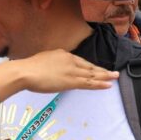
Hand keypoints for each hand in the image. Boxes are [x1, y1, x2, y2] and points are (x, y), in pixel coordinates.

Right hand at [0, 49, 117, 98]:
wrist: (25, 72)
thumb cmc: (28, 68)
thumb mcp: (42, 61)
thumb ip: (51, 64)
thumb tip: (54, 70)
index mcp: (63, 54)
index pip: (80, 61)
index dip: (90, 67)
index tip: (96, 69)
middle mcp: (70, 60)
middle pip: (89, 66)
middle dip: (102, 70)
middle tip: (113, 73)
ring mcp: (72, 70)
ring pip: (92, 74)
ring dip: (105, 76)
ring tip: (115, 77)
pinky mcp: (72, 81)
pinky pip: (89, 83)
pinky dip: (100, 84)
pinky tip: (108, 85)